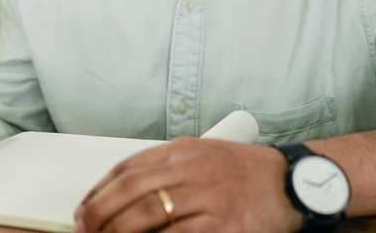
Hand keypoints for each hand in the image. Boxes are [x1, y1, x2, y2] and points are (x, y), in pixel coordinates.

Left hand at [73, 138, 303, 232]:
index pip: (127, 168)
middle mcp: (191, 170)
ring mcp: (208, 198)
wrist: (292, 184)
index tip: (83, 209)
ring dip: (119, 232)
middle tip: (85, 230)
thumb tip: (122, 190)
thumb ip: (166, 168)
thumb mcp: (202, 156)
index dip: (98, 191)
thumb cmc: (245, 174)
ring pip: (148, 215)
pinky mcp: (224, 226)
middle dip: (100, 214)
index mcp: (182, 151)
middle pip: (131, 192)